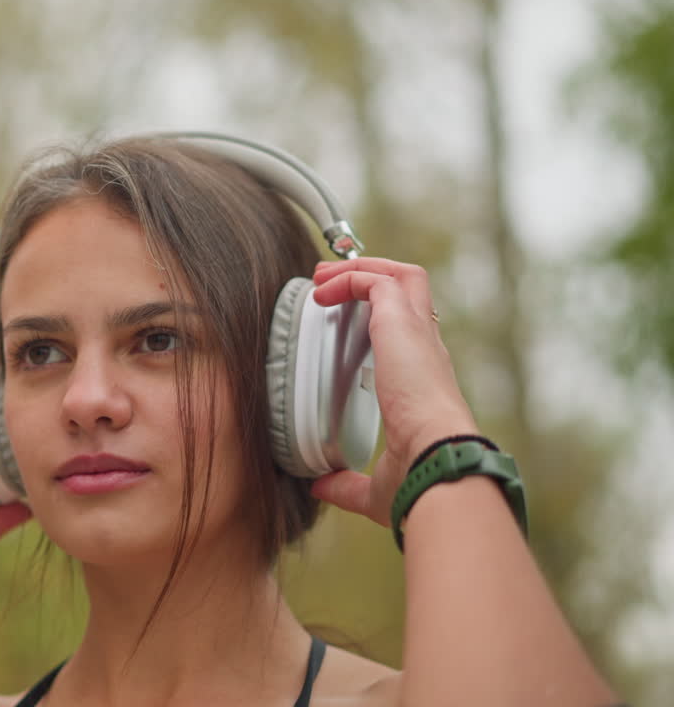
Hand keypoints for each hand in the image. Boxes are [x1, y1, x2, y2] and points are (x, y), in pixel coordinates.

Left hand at [306, 258, 478, 526]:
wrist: (437, 463)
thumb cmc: (418, 479)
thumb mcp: (376, 485)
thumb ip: (347, 484)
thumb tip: (321, 489)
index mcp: (425, 382)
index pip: (411, 335)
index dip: (380, 319)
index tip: (345, 320)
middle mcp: (428, 351)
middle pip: (411, 291)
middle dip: (370, 277)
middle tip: (329, 284)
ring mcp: (418, 336)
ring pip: (401, 275)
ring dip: (361, 268)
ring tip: (323, 277)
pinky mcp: (402, 325)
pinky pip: (378, 281)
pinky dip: (350, 277)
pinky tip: (323, 291)